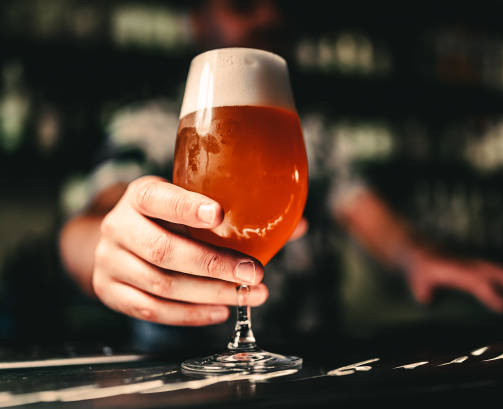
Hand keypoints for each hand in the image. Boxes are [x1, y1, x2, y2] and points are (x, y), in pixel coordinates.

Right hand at [93, 176, 268, 325]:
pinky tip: (220, 311)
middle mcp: (118, 226)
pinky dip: (190, 314)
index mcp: (139, 195)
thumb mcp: (191, 203)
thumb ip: (238, 212)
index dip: (186, 208)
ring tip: (248, 295)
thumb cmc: (168, 218)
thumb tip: (299, 225)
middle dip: (214, 264)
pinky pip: (152, 311)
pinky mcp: (110, 292)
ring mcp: (109, 262)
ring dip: (211, 294)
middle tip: (254, 272)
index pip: (158, 198)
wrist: (121, 237)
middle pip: (164, 250)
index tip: (219, 215)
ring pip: (162, 285)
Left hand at [403, 251, 502, 312]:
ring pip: (501, 270)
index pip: (476, 282)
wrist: (416, 248)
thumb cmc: (417, 269)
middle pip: (497, 272)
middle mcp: (468, 264)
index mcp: (454, 270)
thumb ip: (424, 292)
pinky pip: (498, 270)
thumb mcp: (416, 282)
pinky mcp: (476, 265)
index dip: (490, 294)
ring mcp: (474, 263)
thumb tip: (429, 298)